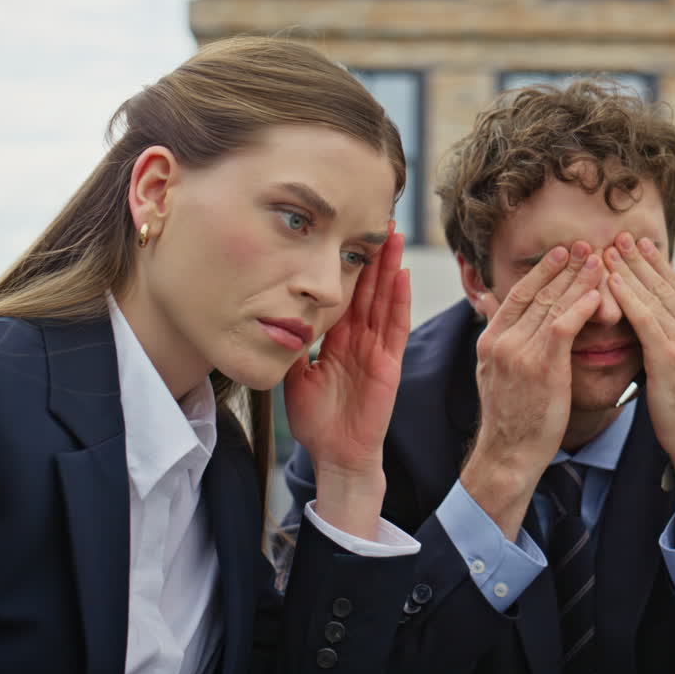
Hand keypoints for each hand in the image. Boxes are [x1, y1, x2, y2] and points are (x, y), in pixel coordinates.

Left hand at [285, 224, 410, 538]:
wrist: (335, 454)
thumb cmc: (317, 421)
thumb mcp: (295, 378)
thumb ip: (292, 349)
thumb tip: (273, 320)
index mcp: (338, 340)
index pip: (345, 295)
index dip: (349, 266)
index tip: (348, 234)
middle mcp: (359, 339)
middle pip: (369, 289)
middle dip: (373, 255)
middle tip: (378, 219)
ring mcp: (376, 349)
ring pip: (385, 299)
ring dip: (389, 267)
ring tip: (393, 235)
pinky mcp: (388, 364)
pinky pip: (395, 327)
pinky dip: (399, 300)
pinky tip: (401, 275)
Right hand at [461, 242, 601, 538]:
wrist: (508, 454)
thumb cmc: (510, 418)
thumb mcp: (494, 372)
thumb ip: (500, 338)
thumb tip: (492, 305)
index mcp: (490, 339)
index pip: (518, 294)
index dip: (542, 271)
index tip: (562, 253)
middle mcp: (502, 340)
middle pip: (537, 292)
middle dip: (564, 267)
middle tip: (586, 245)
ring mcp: (519, 352)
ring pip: (552, 304)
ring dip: (578, 279)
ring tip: (599, 259)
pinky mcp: (541, 367)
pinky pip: (564, 326)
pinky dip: (581, 306)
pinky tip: (598, 294)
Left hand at [603, 233, 674, 481]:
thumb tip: (660, 320)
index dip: (657, 264)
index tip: (639, 246)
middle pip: (667, 284)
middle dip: (640, 259)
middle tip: (619, 237)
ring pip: (654, 296)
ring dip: (628, 270)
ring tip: (608, 251)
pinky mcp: (672, 355)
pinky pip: (644, 317)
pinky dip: (626, 295)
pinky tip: (611, 280)